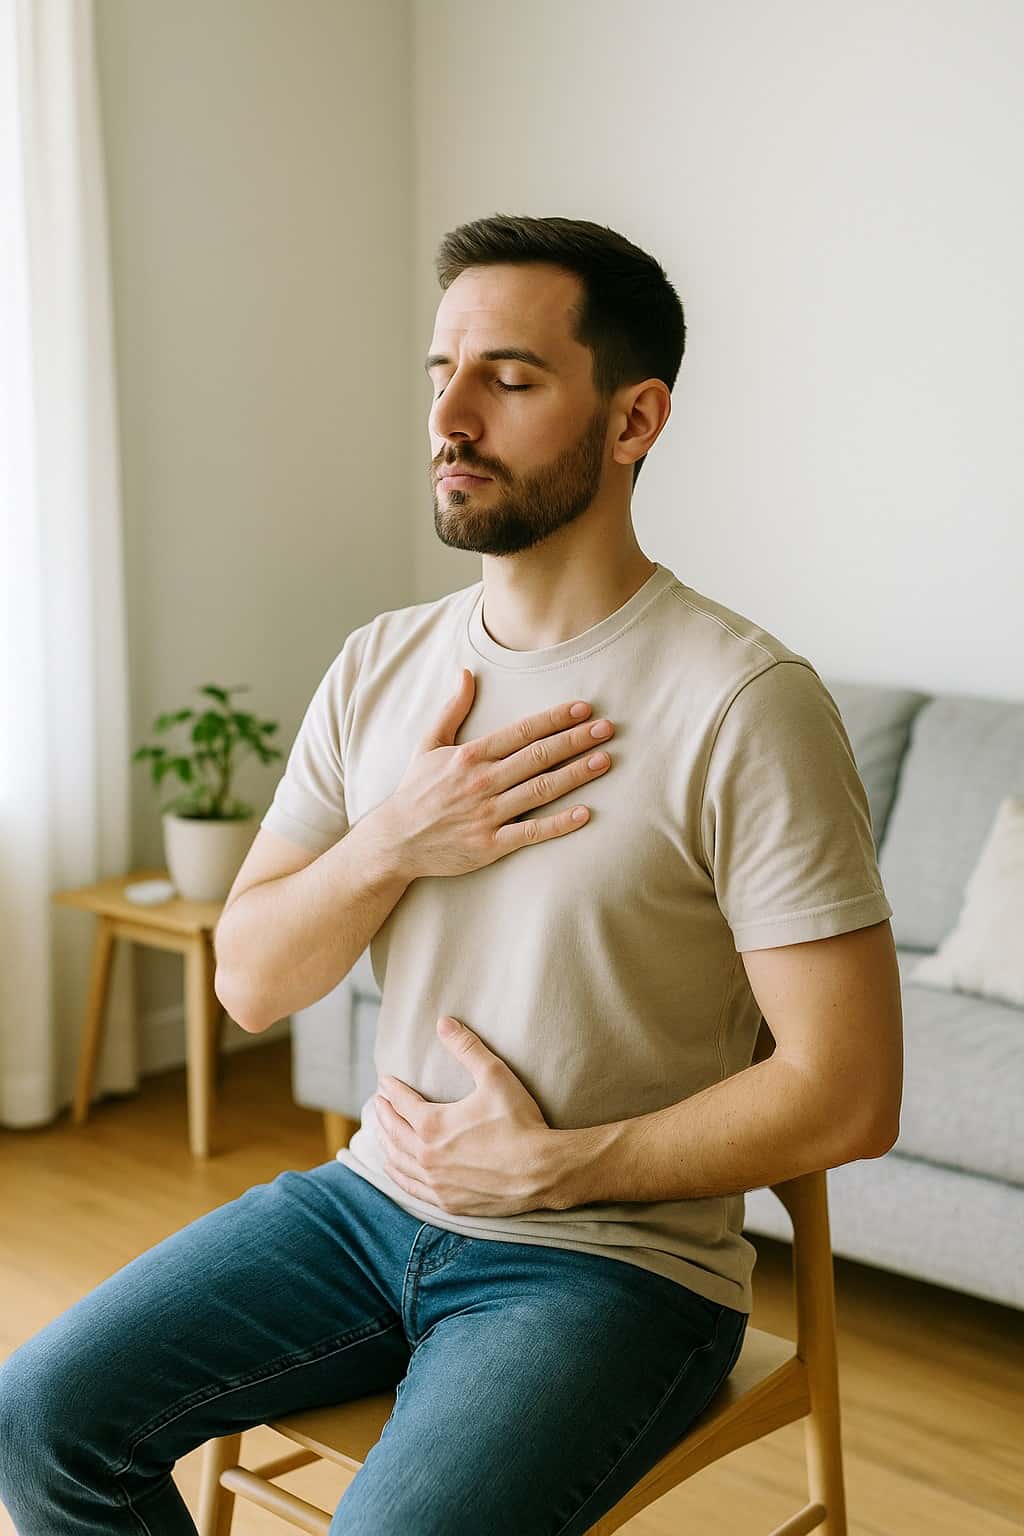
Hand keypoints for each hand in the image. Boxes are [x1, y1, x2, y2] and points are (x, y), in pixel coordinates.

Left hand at [373, 1016, 560, 1216]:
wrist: (542, 1170)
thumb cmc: (520, 1122)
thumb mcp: (495, 1076)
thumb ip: (467, 1048)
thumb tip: (444, 1022)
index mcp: (432, 1125)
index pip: (402, 1102)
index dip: (392, 1089)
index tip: (384, 1081)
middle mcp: (427, 1156)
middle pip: (394, 1132)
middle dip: (384, 1114)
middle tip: (378, 1103)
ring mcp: (436, 1183)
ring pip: (398, 1161)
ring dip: (385, 1144)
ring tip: (379, 1132)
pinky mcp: (448, 1202)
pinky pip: (412, 1188)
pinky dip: (398, 1175)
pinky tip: (394, 1169)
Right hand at [382, 671, 614, 880]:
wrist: (394, 841)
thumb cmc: (415, 791)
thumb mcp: (428, 745)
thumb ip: (451, 709)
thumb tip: (466, 673)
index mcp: (470, 755)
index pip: (521, 731)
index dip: (555, 719)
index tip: (583, 709)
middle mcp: (482, 781)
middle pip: (538, 756)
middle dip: (575, 740)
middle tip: (606, 729)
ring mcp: (487, 814)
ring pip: (540, 790)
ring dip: (575, 774)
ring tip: (604, 760)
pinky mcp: (490, 845)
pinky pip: (531, 832)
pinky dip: (558, 823)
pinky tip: (584, 813)